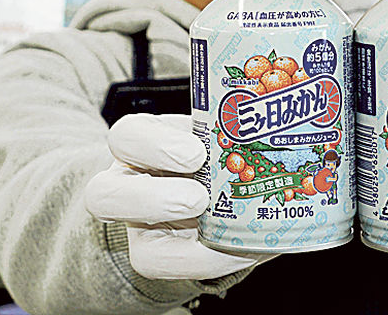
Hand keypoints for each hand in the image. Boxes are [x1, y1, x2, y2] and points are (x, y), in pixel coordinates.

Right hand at [84, 113, 270, 279]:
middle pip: (104, 195)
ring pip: (137, 247)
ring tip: (222, 236)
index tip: (196, 153)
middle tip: (198, 199)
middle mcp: (130, 184)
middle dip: (153, 199)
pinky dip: (212, 261)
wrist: (213, 192)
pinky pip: (171, 269)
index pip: (128, 137)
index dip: (156, 145)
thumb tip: (282, 119)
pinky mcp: (157, 258)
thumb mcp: (214, 127)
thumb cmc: (212, 148)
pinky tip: (245, 249)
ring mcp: (141, 227)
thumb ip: (233, 125)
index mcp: (141, 143)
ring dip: (187, 250)